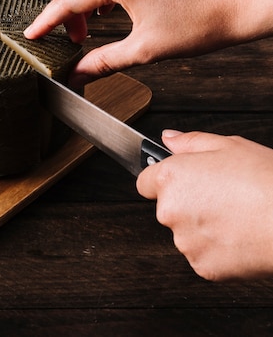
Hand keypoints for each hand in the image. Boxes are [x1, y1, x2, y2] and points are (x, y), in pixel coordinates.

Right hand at [25, 0, 255, 87]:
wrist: (238, 2)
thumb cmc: (201, 24)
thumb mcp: (146, 50)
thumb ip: (105, 60)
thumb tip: (78, 74)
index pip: (68, 0)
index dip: (47, 21)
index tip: (33, 34)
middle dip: (64, 4)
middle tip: (75, 35)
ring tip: (90, 14)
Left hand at [137, 130, 272, 280]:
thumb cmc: (262, 180)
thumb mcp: (228, 145)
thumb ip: (191, 142)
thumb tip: (169, 139)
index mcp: (171, 178)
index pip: (145, 182)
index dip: (162, 179)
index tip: (179, 180)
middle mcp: (170, 211)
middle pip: (167, 208)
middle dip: (187, 202)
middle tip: (220, 194)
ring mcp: (185, 242)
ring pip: (186, 232)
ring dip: (201, 226)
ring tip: (234, 213)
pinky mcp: (202, 267)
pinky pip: (203, 254)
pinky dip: (216, 248)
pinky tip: (238, 234)